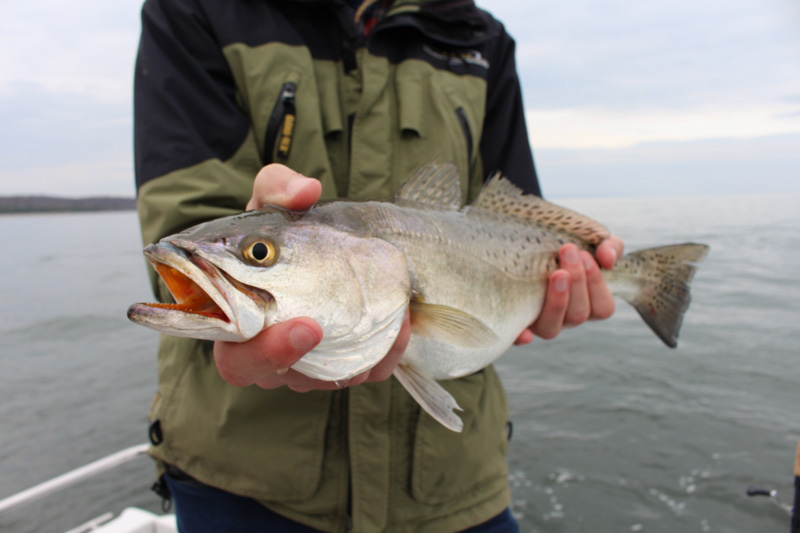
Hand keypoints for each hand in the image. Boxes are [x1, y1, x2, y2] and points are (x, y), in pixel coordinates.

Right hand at [214, 164, 410, 390]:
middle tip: (320, 328)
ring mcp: (309, 362)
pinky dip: (388, 351)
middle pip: (279, 377)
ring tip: (388, 316)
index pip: (237, 360)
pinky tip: (404, 323)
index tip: (302, 325)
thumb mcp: (274, 200)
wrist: (322, 244)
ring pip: (330, 378)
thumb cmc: (284, 229)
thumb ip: (278, 187)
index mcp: (240, 322)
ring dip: (358, 353)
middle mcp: (271, 352)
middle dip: (299, 359)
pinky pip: (369, 370)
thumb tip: (305, 191)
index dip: (263, 353)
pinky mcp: (347, 362)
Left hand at [514, 236, 623, 343]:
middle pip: (578, 315)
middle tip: (568, 250)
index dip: (597, 285)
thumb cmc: (562, 246)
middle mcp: (563, 318)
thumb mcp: (590, 240)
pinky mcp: (514, 322)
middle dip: (576, 282)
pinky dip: (521, 338)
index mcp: (585, 304)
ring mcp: (538, 322)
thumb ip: (610, 246)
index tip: (586, 255)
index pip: (602, 308)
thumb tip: (608, 260)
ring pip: (552, 328)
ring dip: (558, 302)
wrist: (522, 246)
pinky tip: (525, 333)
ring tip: (556, 273)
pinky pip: (517, 337)